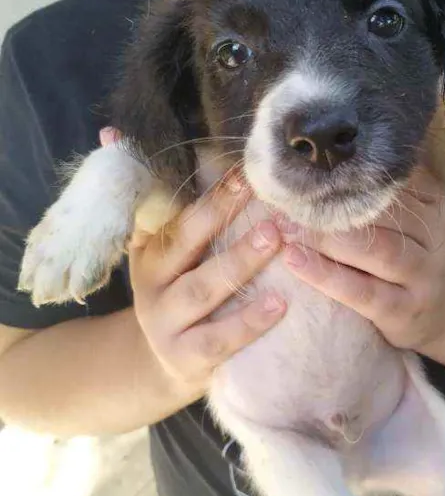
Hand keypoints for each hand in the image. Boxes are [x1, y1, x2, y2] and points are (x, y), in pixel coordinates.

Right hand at [130, 181, 285, 402]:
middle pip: (184, 244)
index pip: (175, 214)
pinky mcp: (186, 358)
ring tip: (276, 240)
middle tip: (263, 196)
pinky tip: (280, 304)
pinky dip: (249, 322)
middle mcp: (150, 284)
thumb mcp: (163, 249)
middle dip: (221, 216)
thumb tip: (112, 131)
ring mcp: (165, 323)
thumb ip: (158, 198)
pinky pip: (218, 339)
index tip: (244, 172)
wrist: (165, 364)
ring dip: (239, 263)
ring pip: (202, 290)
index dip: (209, 193)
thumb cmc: (180, 290)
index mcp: (148, 250)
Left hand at [281, 168, 444, 351]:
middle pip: (384, 214)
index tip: (310, 165)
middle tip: (287, 197)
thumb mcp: (414, 217)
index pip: (393, 180)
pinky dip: (326, 276)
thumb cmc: (415, 255)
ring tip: (286, 228)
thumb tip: (330, 150)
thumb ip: (384, 190)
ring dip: (327, 238)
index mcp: (434, 203)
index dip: (350, 174)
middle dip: (333, 205)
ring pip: (377, 250)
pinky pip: (363, 292)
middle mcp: (434, 237)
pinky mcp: (403, 311)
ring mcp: (423, 277)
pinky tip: (294, 260)